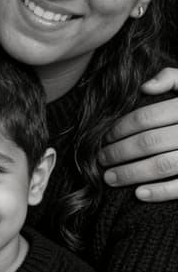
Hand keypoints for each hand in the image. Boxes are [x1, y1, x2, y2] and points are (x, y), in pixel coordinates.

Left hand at [98, 68, 177, 201]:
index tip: (105, 137)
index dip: (121, 128)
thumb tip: (145, 87)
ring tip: (110, 178)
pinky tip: (139, 194)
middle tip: (100, 159)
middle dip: (119, 152)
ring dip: (131, 173)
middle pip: (149, 142)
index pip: (147, 117)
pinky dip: (160, 192)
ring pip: (161, 165)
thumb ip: (171, 78)